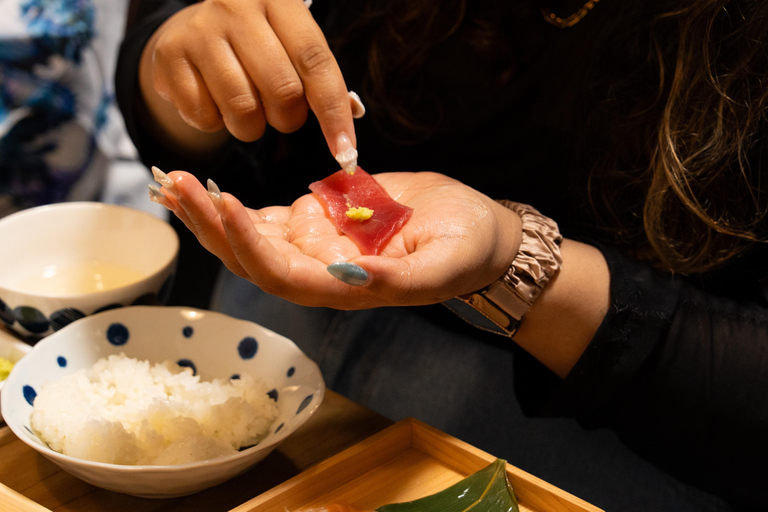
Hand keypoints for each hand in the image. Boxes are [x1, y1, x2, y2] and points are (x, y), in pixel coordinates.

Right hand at [139, 0, 355, 157]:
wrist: (190, 32)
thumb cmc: (256, 45)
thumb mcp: (291, 46)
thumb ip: (318, 80)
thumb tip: (347, 133)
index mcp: (279, 1)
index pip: (316, 62)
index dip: (334, 113)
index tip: (346, 152)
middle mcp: (237, 8)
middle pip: (283, 91)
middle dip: (288, 119)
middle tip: (280, 113)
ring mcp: (199, 31)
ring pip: (243, 111)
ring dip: (252, 127)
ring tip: (247, 109)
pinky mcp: (169, 57)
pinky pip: (205, 118)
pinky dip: (216, 123)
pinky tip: (213, 101)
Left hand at [150, 169, 521, 309]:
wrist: (473, 229)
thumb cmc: (467, 250)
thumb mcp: (446, 264)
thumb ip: (402, 280)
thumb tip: (353, 277)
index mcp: (345, 289)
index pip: (284, 275)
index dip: (250, 245)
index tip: (227, 203)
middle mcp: (320, 272)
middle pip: (251, 257)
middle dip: (212, 224)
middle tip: (175, 185)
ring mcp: (315, 245)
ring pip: (249, 235)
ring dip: (210, 212)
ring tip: (172, 180)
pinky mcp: (317, 219)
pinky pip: (265, 215)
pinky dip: (233, 203)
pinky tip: (202, 185)